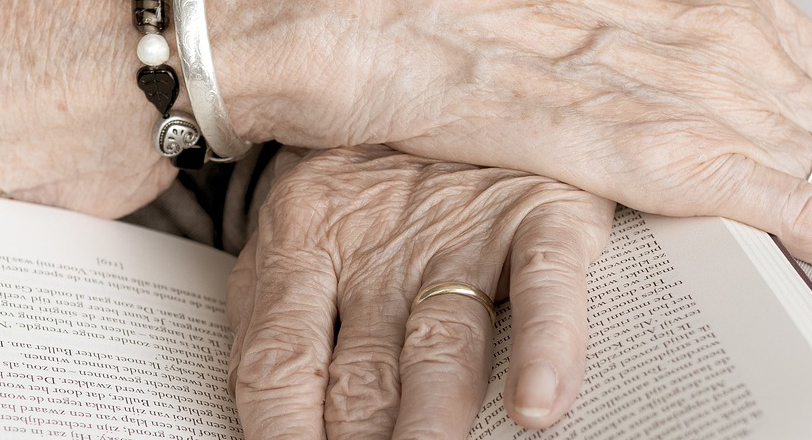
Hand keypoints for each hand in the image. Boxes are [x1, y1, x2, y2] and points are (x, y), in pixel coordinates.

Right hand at [210, 0, 811, 283]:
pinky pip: (678, 160)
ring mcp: (577, 50)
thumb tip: (609, 41)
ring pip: (744, 107)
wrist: (271, 18)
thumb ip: (558, 24)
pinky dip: (761, 195)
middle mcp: (601, 1)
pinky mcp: (543, 112)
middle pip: (763, 61)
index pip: (742, 20)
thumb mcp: (488, 11)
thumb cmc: (359, 8)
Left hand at [227, 146, 614, 437]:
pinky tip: (538, 407)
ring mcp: (457, 232)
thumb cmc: (363, 167)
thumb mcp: (298, 224)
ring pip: (440, 348)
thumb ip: (276, 310)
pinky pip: (540, 288)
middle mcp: (374, 248)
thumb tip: (268, 414)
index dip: (278, 435)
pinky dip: (544, 350)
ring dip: (432, 423)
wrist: (446, 64)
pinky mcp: (537, 213)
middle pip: (359, 375)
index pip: (276, 363)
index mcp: (300, 245)